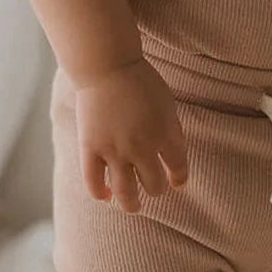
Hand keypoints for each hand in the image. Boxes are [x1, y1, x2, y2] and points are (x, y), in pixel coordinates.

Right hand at [73, 57, 188, 212]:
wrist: (108, 66)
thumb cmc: (140, 81)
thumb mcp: (167, 105)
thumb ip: (171, 133)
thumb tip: (172, 159)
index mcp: (165, 134)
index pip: (179, 169)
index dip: (179, 179)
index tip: (177, 184)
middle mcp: (142, 147)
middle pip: (153, 185)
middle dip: (155, 189)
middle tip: (152, 188)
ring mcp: (115, 150)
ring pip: (126, 193)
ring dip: (131, 204)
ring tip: (133, 205)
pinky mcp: (91, 149)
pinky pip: (94, 183)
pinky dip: (100, 193)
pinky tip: (106, 195)